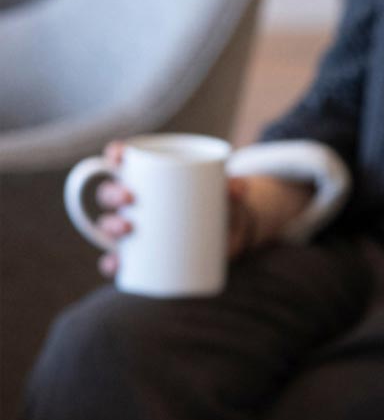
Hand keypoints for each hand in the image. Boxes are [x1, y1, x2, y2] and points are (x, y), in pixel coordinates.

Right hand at [92, 143, 311, 277]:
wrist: (234, 232)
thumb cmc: (225, 201)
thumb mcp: (231, 192)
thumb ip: (235, 188)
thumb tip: (237, 188)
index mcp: (151, 176)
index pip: (124, 160)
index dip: (114, 155)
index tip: (117, 155)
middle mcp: (136, 201)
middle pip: (110, 193)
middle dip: (112, 193)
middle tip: (129, 198)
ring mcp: (137, 227)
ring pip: (109, 224)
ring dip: (109, 226)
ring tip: (127, 228)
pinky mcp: (142, 254)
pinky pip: (119, 258)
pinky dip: (113, 262)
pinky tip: (116, 264)